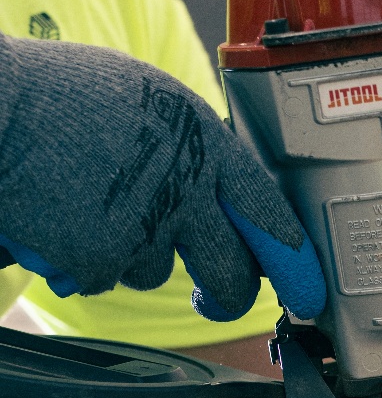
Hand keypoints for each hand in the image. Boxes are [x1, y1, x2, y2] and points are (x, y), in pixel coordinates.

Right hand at [0, 34, 325, 319]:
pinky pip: (100, 278)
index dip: (295, 262)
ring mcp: (144, 227)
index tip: (307, 292)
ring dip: (124, 255)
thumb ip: (187, 147)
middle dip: (226, 298)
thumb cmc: (60, 97)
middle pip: (232, 274)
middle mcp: (185, 185)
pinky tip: (57, 218)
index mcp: (204, 139)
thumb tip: (218, 191)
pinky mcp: (100, 259)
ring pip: (152, 273)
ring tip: (85, 204)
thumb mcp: (145, 101)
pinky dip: (78, 260)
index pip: (271, 213)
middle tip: (214, 301)